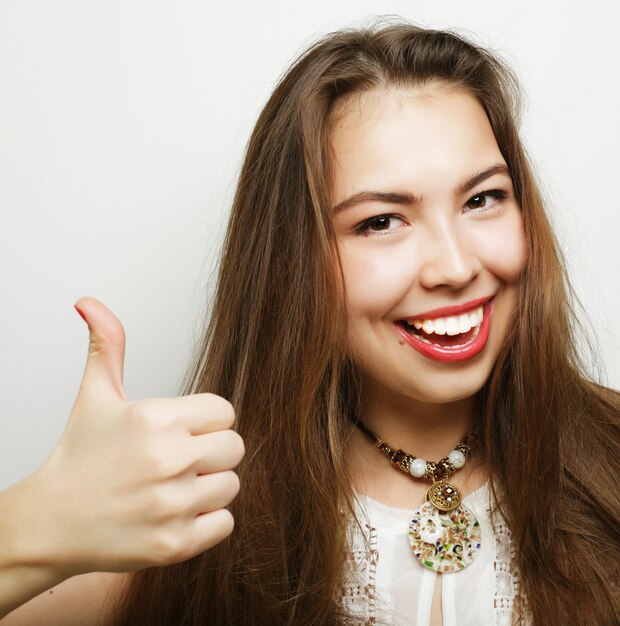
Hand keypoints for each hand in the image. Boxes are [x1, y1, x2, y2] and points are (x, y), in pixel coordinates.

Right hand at [29, 297, 243, 577]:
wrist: (50, 523)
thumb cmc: (78, 457)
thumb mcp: (95, 396)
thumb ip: (106, 346)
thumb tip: (89, 303)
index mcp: (156, 419)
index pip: (225, 412)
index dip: (206, 421)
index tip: (183, 431)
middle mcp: (168, 461)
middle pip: (235, 448)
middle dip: (212, 452)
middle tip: (179, 460)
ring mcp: (172, 506)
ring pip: (232, 485)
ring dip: (209, 486)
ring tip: (173, 487)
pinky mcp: (174, 545)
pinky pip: (225, 523)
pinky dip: (207, 521)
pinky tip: (175, 513)